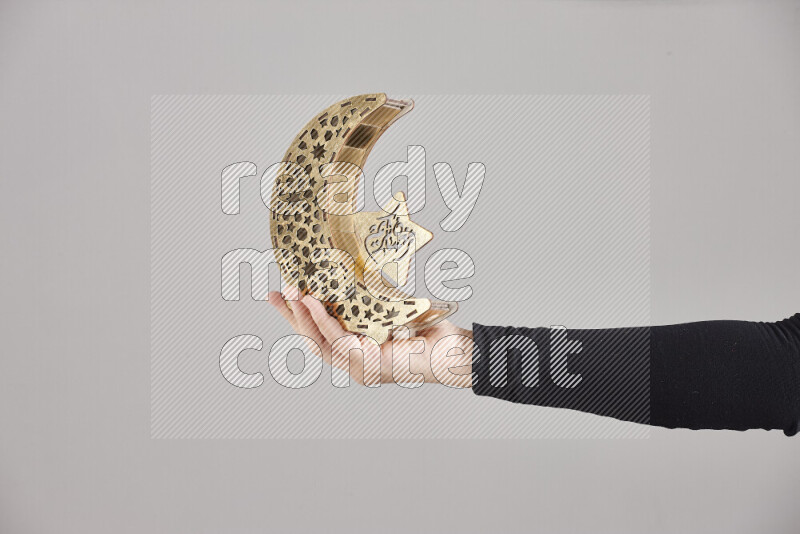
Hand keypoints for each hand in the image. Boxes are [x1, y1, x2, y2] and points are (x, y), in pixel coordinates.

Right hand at [269, 287, 472, 386]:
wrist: (453, 351)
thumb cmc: (428, 331)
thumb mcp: (391, 307)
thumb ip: (371, 295)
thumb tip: (353, 264)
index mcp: (358, 349)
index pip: (319, 334)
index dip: (298, 316)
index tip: (283, 294)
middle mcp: (354, 361)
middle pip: (312, 340)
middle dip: (290, 317)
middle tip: (273, 293)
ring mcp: (359, 367)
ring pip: (319, 341)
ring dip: (302, 316)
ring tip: (291, 293)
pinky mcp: (367, 366)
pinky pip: (337, 340)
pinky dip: (322, 320)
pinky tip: (312, 302)